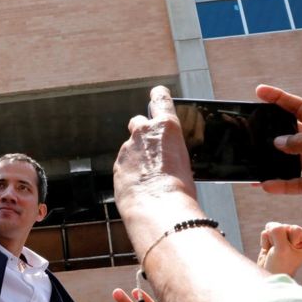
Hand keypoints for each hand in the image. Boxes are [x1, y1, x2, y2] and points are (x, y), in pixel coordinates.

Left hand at [113, 85, 198, 224]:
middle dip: (142, 132)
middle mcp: (143, 133)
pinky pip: (125, 166)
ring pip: (131, 149)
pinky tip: (141, 188)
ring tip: (150, 180)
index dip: (159, 95)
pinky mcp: (117, 166)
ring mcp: (127, 149)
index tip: (157, 92)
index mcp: (166, 128)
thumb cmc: (179, 189)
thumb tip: (164, 160)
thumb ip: (170, 152)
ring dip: (137, 159)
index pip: (160, 100)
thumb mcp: (184, 163)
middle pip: (138, 122)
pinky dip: (131, 174)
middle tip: (152, 149)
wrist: (159, 209)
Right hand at [255, 84, 301, 227]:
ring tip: (253, 157)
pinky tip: (266, 184)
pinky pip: (289, 181)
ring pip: (286, 157)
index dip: (280, 98)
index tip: (260, 91)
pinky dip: (278, 183)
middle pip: (290, 130)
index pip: (301, 108)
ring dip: (271, 159)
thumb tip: (278, 142)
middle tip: (251, 122)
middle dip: (271, 127)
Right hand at [257, 222, 301, 276]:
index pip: (295, 229)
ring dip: (271, 240)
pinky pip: (267, 230)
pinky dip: (266, 241)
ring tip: (275, 251)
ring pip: (274, 227)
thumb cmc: (281, 265)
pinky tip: (270, 250)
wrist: (269, 275)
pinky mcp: (276, 237)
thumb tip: (271, 225)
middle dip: (278, 240)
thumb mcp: (282, 248)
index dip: (289, 242)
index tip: (290, 253)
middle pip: (284, 226)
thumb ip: (277, 231)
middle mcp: (301, 236)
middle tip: (281, 253)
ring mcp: (288, 236)